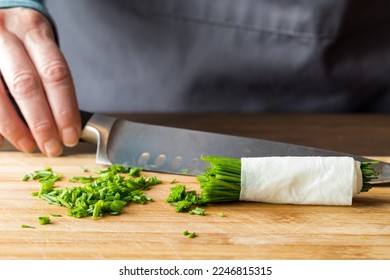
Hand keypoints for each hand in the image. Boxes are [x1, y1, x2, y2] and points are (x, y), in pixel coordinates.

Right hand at [0, 7, 79, 155]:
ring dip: (15, 128)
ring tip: (30, 146)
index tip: (70, 135)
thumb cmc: (22, 41)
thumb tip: (64, 125)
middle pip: (27, 85)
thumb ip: (51, 79)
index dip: (65, 109)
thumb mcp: (40, 47)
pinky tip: (5, 140)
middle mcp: (5, 34)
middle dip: (42, 123)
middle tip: (52, 147)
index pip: (56, 74)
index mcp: (34, 31)